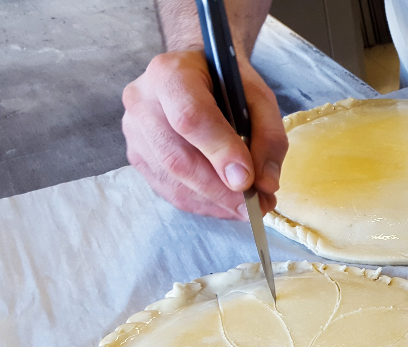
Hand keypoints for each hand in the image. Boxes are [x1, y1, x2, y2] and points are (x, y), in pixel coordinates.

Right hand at [122, 50, 287, 219]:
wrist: (196, 72)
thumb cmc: (227, 82)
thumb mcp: (259, 97)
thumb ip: (268, 136)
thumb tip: (265, 184)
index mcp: (171, 74)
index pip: (190, 117)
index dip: (219, 152)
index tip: (247, 181)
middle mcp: (142, 101)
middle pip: (176, 157)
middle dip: (219, 190)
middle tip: (255, 207)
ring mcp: (134, 131)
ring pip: (171, 179)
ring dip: (214, 202)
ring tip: (249, 207)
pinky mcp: (137, 155)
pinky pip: (167, 189)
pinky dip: (202, 203)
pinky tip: (226, 204)